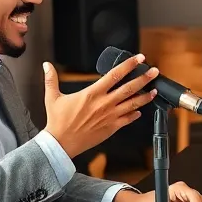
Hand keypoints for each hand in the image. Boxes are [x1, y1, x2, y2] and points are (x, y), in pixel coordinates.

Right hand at [42, 55, 157, 158]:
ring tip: (155, 90)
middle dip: (144, 78)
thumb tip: (46, 65)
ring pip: (133, 104)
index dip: (129, 65)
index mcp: (92, 93)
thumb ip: (51, 79)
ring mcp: (110, 116)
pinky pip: (128, 119)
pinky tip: (140, 110)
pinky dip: (136, 114)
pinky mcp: (112, 128)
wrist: (61, 143)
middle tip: (154, 71)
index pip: (115, 74)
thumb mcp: (52, 97)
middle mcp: (104, 103)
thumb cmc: (57, 121)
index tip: (139, 58)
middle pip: (130, 88)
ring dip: (145, 96)